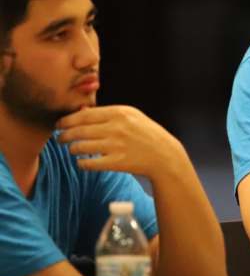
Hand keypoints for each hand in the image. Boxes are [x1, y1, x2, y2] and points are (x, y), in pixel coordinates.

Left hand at [56, 105, 185, 178]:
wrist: (163, 154)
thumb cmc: (145, 133)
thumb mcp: (131, 116)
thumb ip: (107, 113)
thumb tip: (79, 111)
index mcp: (119, 113)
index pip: (84, 115)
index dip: (67, 120)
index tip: (60, 124)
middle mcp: (116, 128)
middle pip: (79, 131)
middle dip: (65, 135)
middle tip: (61, 138)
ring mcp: (116, 146)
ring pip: (81, 147)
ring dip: (72, 149)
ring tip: (73, 149)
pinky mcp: (116, 163)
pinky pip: (88, 163)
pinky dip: (81, 163)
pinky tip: (83, 161)